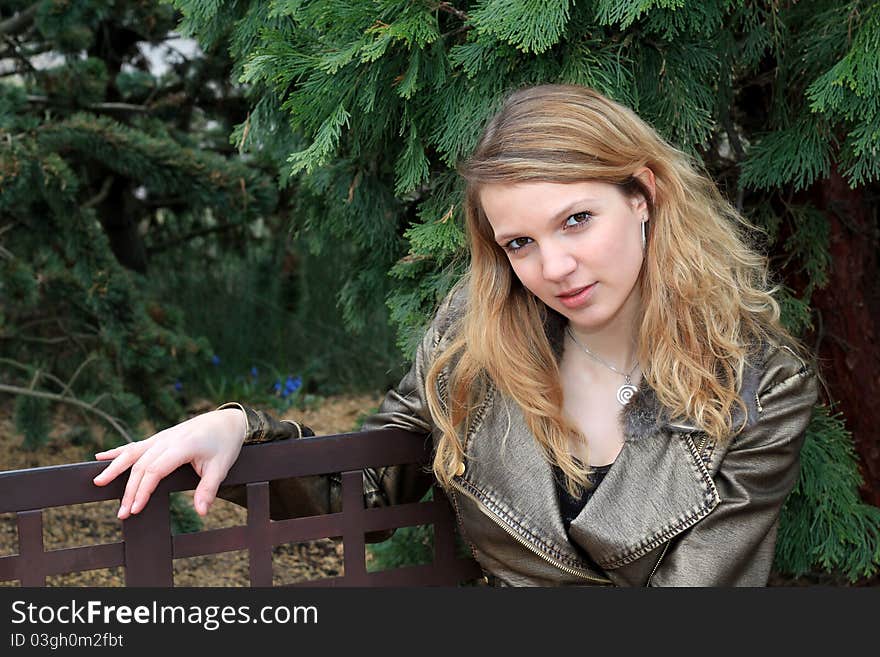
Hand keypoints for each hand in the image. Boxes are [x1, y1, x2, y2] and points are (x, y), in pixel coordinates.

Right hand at [93, 408, 246, 518]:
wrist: (227, 420)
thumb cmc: (225, 443)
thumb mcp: (221, 467)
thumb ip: (208, 489)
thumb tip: (201, 512)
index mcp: (182, 446)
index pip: (155, 471)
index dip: (143, 491)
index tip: (135, 509)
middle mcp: (167, 440)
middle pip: (141, 466)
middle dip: (129, 490)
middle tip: (121, 513)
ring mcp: (162, 437)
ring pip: (133, 453)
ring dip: (115, 469)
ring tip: (98, 484)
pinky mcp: (160, 437)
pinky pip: (136, 445)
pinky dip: (118, 451)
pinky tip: (100, 457)